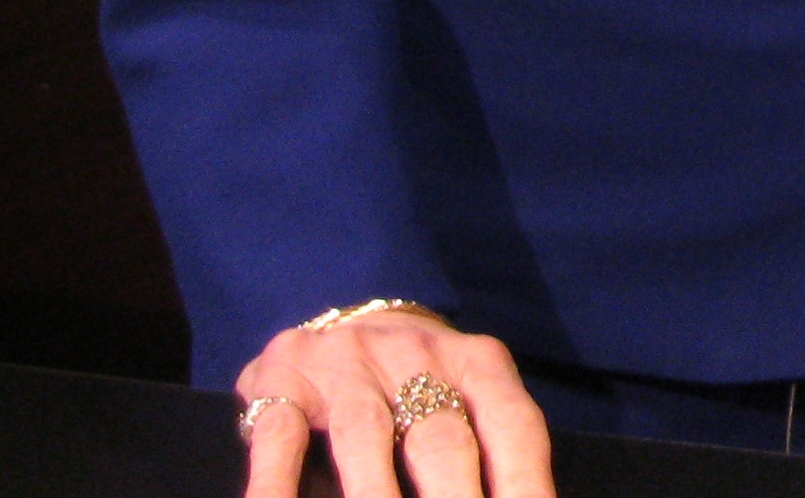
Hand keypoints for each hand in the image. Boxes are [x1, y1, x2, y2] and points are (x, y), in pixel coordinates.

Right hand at [233, 305, 554, 497]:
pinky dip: (278, 487)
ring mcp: (348, 366)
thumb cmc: (417, 389)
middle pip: (443, 439)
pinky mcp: (282, 382)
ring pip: (366, 436)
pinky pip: (281, 438)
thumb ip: (484, 457)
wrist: (336, 324)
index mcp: (477, 364)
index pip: (514, 428)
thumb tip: (515, 497)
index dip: (525, 483)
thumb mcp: (462, 404)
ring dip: (376, 496)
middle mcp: (417, 356)